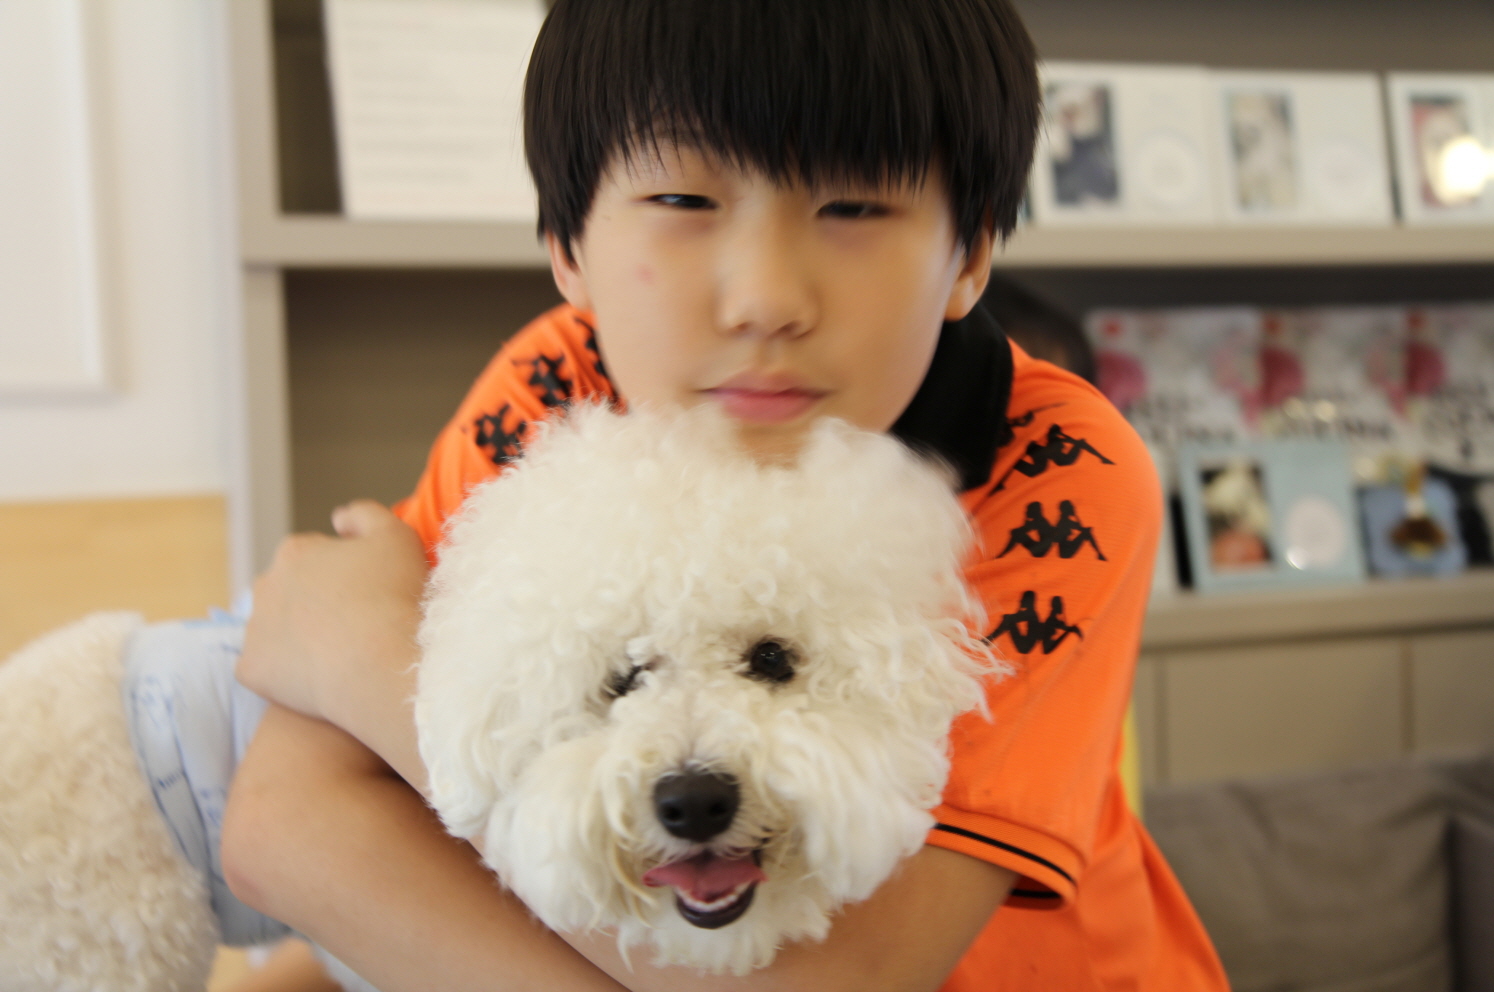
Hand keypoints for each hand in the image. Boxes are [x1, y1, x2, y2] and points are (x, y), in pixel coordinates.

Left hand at [238, 500, 427, 729]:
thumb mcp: (396, 536)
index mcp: (295, 552)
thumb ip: (365, 515)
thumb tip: (338, 518)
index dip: (345, 573)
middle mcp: (265, 585)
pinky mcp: (251, 669)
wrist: (379, 664)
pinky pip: (266, 669)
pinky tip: (318, 678)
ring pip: (276, 630)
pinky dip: (286, 673)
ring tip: (340, 653)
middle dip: (316, 603)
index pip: (315, 556)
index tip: (368, 592)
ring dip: (300, 637)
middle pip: (291, 591)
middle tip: (355, 623)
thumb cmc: (392, 597)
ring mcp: (254, 629)